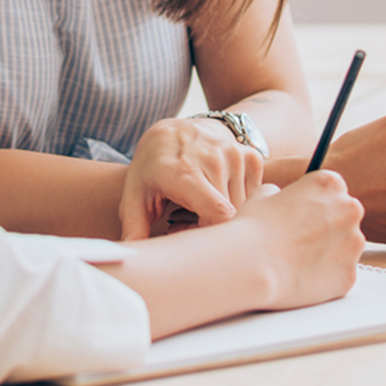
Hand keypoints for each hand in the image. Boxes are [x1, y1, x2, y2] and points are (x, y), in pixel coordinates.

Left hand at [118, 117, 263, 240]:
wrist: (174, 130)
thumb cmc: (152, 169)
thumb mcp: (134, 195)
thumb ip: (134, 227)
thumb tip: (131, 255)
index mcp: (185, 172)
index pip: (219, 214)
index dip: (212, 236)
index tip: (191, 238)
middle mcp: (216, 159)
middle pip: (230, 217)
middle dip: (212, 230)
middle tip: (187, 225)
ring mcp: (236, 155)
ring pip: (244, 209)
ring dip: (226, 218)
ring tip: (200, 211)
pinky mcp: (251, 157)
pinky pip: (253, 197)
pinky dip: (238, 205)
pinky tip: (217, 197)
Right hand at [234, 171, 365, 309]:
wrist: (252, 266)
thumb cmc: (253, 228)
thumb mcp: (263, 195)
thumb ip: (280, 193)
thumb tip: (279, 197)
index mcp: (330, 184)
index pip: (333, 190)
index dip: (316, 204)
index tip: (302, 215)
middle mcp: (350, 209)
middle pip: (344, 217)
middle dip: (328, 228)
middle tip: (301, 240)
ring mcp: (353, 243)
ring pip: (346, 247)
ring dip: (329, 252)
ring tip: (298, 261)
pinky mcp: (350, 274)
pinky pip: (341, 274)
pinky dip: (326, 278)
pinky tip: (303, 278)